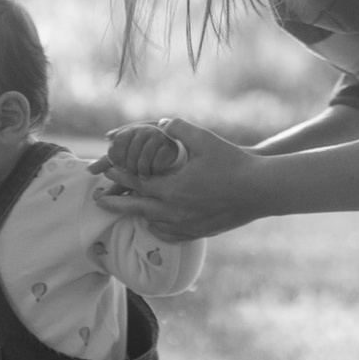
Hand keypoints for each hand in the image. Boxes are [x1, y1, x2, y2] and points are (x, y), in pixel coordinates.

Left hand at [95, 120, 261, 239]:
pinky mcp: (198, 232)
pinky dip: (156, 228)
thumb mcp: (204, 139)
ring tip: (125, 208)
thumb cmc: (233, 163)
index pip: (136, 181)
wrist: (260, 191)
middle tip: (98, 199)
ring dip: (135, 214)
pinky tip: (154, 223)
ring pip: (150, 223)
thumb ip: (178, 129)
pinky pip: (168, 235)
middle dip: (115, 201)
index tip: (106, 169)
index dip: (119, 174)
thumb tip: (160, 124)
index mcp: (172, 188)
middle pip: (135, 207)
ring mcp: (186, 225)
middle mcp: (174, 211)